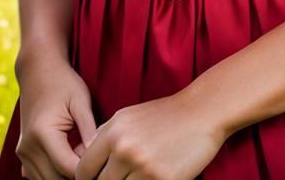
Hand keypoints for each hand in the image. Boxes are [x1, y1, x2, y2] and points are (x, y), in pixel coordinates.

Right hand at [16, 56, 97, 179]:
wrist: (38, 70)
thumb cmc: (63, 82)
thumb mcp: (80, 101)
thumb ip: (89, 130)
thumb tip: (100, 156)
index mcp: (42, 133)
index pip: (67, 168)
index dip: (88, 170)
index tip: (103, 161)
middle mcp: (28, 147)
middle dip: (78, 175)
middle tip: (97, 162)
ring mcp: (23, 153)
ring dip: (66, 176)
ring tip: (84, 159)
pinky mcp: (23, 156)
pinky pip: (40, 177)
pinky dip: (55, 175)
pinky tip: (70, 159)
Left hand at [73, 91, 226, 179]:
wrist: (201, 111)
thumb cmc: (164, 115)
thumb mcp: (128, 116)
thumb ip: (104, 136)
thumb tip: (83, 157)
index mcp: (113, 132)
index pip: (84, 170)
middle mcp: (124, 149)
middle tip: (123, 175)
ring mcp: (143, 166)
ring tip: (137, 175)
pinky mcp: (162, 179)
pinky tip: (151, 177)